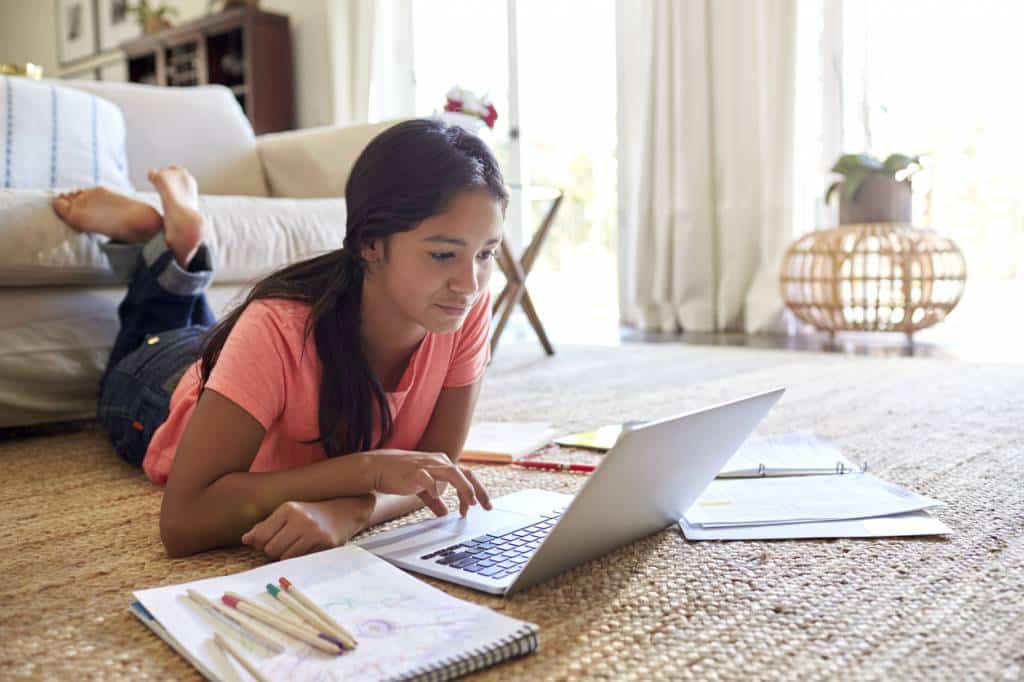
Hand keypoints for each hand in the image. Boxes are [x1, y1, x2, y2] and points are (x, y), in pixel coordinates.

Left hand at [241, 496, 374, 560]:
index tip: (268, 541)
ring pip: (286, 558)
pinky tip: (308, 548)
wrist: (345, 510)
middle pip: (271, 550)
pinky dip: (301, 558)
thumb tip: (246, 540)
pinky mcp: (326, 545)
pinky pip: (302, 561)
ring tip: (295, 546)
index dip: (260, 543)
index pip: (261, 536)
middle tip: (283, 545)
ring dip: (286, 556)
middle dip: (273, 551)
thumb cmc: (310, 513)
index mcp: (288, 509)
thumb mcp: (288, 513)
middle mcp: (301, 520)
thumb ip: (265, 526)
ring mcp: (315, 533)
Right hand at [364, 449, 491, 516]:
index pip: (467, 475)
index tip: (481, 507)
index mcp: (443, 464)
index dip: (476, 491)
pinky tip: (439, 501)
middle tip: (487, 507)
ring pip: (453, 473)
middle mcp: (439, 462)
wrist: (379, 468)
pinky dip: (435, 489)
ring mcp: (428, 465)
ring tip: (470, 505)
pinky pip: (429, 479)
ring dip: (464, 489)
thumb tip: (444, 513)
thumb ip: (434, 500)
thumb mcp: (422, 488)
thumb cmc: (401, 476)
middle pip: (466, 473)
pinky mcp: (415, 472)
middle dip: (478, 490)